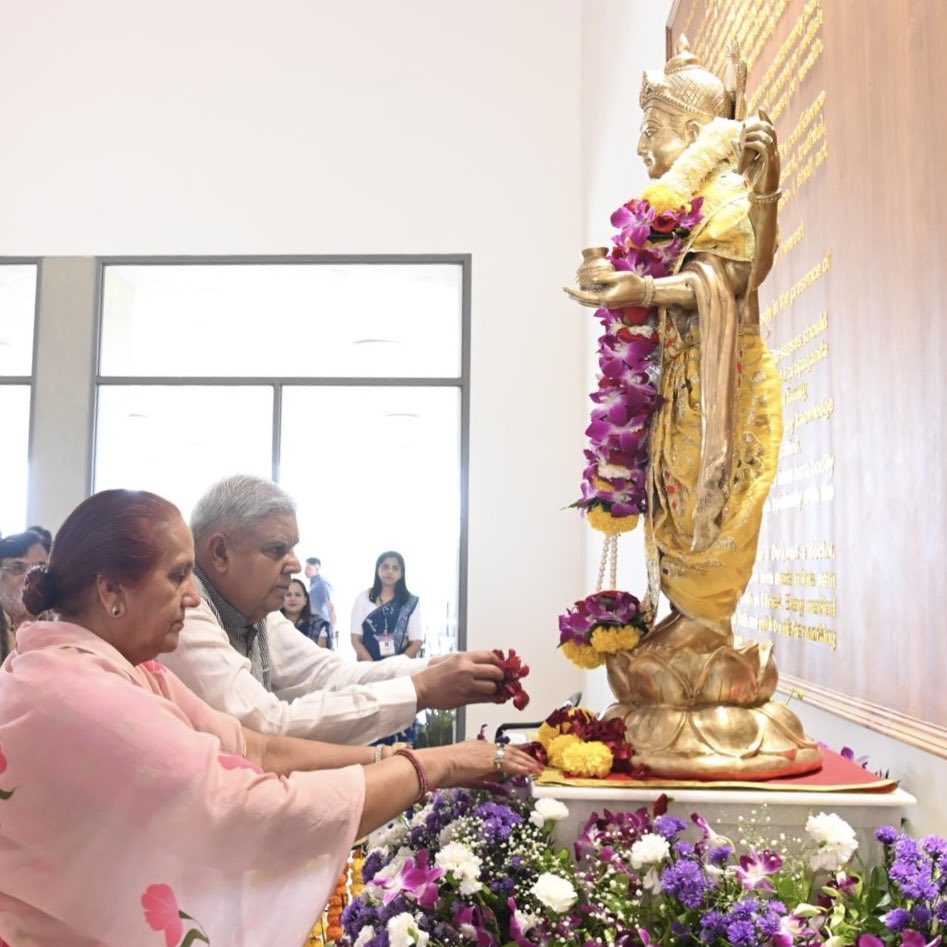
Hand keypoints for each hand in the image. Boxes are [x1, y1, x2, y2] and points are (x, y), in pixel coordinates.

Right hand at [412, 650, 503, 709]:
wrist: (421, 689)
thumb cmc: (433, 674)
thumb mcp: (450, 659)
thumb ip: (467, 659)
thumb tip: (485, 660)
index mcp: (463, 657)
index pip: (490, 656)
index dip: (499, 661)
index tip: (502, 665)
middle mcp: (467, 669)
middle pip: (495, 671)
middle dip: (501, 675)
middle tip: (502, 678)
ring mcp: (467, 685)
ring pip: (492, 686)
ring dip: (497, 688)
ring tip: (496, 689)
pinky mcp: (466, 698)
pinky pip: (486, 698)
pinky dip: (494, 698)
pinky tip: (497, 698)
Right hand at [421, 740, 542, 786]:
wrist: (440, 764)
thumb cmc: (447, 769)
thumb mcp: (467, 772)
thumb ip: (483, 775)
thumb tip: (497, 781)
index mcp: (480, 747)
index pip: (502, 749)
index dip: (516, 753)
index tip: (525, 756)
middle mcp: (486, 747)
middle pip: (511, 751)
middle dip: (526, 758)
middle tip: (538, 763)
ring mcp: (489, 752)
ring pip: (514, 757)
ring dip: (528, 763)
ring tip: (539, 769)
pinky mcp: (491, 760)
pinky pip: (510, 765)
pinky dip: (522, 769)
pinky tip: (530, 772)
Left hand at [563, 270, 646, 308]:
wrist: (645, 293)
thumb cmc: (634, 283)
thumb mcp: (620, 277)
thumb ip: (605, 278)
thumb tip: (592, 280)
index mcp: (605, 298)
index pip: (585, 297)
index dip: (574, 292)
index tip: (566, 288)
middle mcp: (605, 303)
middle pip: (585, 301)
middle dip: (574, 296)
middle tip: (565, 289)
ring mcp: (607, 304)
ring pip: (589, 303)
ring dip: (580, 298)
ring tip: (571, 293)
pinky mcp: (610, 302)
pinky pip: (595, 301)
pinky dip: (587, 298)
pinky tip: (584, 294)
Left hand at [737, 108, 779, 194]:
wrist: (760, 196)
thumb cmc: (754, 181)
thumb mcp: (744, 164)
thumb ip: (740, 152)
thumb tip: (733, 140)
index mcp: (770, 150)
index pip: (770, 130)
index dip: (767, 118)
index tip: (760, 108)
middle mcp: (775, 151)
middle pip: (771, 130)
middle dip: (760, 123)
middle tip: (747, 124)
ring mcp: (774, 157)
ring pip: (768, 138)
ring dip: (755, 134)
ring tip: (743, 135)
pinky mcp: (772, 163)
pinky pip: (765, 148)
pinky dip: (755, 143)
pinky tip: (746, 144)